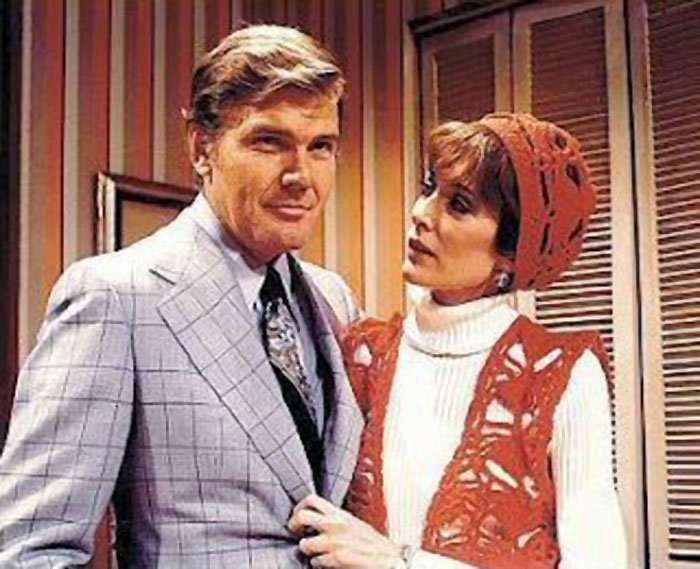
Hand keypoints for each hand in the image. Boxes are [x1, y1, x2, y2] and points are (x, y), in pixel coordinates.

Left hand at [288, 494, 402, 567]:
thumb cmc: (372, 544)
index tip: (298, 517)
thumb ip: (336, 521)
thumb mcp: (354, 524)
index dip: (299, 508)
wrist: (389, 559)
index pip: (311, 499)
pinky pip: (316, 561)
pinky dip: (318, 564)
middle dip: (294, 525)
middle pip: (302, 516)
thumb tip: (318, 522)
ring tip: (315, 553)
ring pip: (305, 544)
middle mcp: (335, 524)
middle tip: (296, 533)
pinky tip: (325, 563)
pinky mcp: (337, 558)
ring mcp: (335, 541)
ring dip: (308, 551)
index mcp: (340, 514)